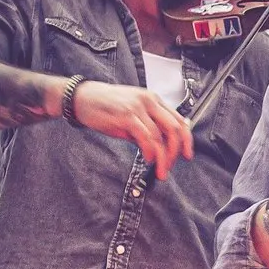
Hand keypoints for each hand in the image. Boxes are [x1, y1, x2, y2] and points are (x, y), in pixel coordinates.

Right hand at [70, 81, 192, 178]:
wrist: (81, 98)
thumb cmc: (106, 107)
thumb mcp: (132, 114)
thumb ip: (148, 127)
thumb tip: (162, 147)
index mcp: (154, 100)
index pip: (179, 120)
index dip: (186, 140)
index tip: (187, 155)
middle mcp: (149, 101)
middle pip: (174, 129)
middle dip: (176, 152)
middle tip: (171, 166)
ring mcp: (138, 108)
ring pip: (160, 137)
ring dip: (163, 158)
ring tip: (160, 170)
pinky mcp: (126, 116)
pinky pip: (146, 137)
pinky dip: (151, 152)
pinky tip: (149, 159)